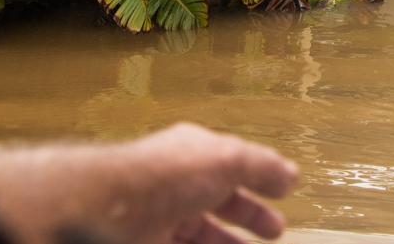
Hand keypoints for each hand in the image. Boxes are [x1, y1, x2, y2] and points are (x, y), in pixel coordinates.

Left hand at [0, 123, 299, 243]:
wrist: (102, 210)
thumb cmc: (164, 175)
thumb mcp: (226, 158)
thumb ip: (260, 166)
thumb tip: (291, 174)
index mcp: (191, 158)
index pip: (230, 169)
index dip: (258, 183)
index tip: (283, 198)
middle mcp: (173, 190)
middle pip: (215, 208)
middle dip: (245, 221)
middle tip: (274, 234)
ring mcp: (156, 225)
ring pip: (197, 238)